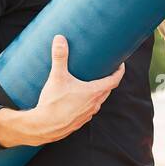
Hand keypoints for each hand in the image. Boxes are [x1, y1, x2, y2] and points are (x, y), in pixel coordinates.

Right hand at [0, 35, 123, 146]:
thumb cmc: (52, 103)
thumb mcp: (56, 77)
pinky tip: (79, 99)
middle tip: (105, 70)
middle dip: (108, 79)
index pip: (114, 80)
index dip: (120, 71)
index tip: (121, 64)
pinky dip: (88, 102)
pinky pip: (88, 110)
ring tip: (91, 83)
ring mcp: (87, 114)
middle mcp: (94, 104)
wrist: (43, 127)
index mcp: (94, 92)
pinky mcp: (79, 121)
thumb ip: (59, 57)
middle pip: (107, 90)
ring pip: (98, 101)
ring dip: (98, 92)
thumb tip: (60, 38)